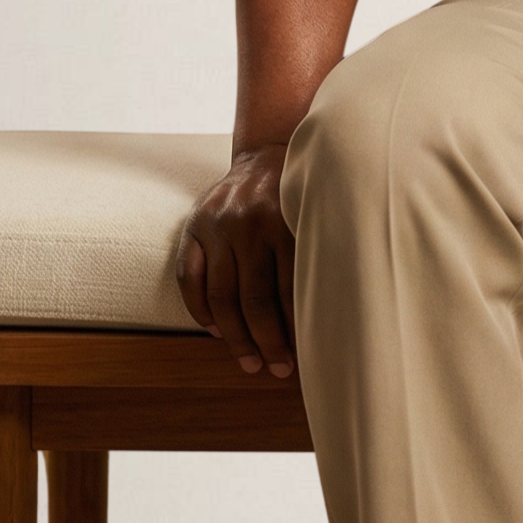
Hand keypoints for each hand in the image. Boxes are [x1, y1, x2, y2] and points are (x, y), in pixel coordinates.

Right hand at [176, 144, 296, 377]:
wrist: (268, 153)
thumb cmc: (301, 198)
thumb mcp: (316, 219)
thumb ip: (319, 257)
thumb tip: (335, 318)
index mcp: (286, 224)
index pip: (289, 290)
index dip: (295, 329)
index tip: (302, 358)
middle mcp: (250, 224)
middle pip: (254, 298)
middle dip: (266, 341)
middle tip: (276, 370)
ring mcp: (218, 225)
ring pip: (221, 295)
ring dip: (234, 336)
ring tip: (249, 361)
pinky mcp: (193, 226)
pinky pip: (188, 278)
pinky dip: (199, 310)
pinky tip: (216, 331)